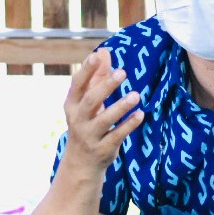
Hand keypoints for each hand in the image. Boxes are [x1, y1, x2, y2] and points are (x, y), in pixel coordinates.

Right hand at [60, 51, 142, 173]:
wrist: (80, 163)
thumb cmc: (86, 124)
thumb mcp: (87, 102)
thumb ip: (97, 77)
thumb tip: (103, 51)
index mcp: (72, 104)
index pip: (77, 84)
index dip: (86, 70)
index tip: (96, 56)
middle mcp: (78, 119)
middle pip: (90, 100)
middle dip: (106, 86)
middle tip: (123, 72)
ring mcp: (90, 135)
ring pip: (104, 120)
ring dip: (120, 106)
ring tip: (136, 95)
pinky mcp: (103, 149)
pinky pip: (117, 136)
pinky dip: (128, 125)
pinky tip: (140, 114)